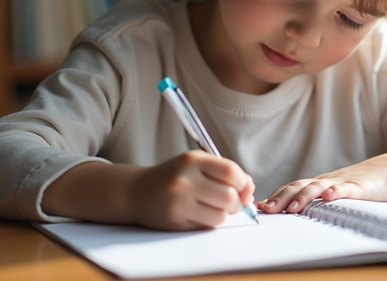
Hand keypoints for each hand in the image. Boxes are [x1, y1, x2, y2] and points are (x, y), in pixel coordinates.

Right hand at [130, 151, 255, 230]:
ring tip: (211, 208)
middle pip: (229, 196)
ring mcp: (179, 200)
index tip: (244, 189)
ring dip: (222, 215)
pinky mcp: (174, 219)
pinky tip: (197, 214)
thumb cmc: (173, 178)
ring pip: (219, 215)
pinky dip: (208, 222)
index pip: (231, 172)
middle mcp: (185, 178)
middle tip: (230, 203)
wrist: (136, 191)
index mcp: (193, 159)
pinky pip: (205, 226)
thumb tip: (250, 190)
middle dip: (236, 203)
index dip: (244, 183)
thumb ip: (223, 173)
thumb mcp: (195, 165)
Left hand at [257, 148, 386, 214]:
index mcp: (319, 183)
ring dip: (305, 197)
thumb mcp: (334, 192)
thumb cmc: (358, 184)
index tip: (259, 207)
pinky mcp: (359, 186)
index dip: (276, 196)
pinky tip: (330, 197)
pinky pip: (346, 188)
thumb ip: (316, 199)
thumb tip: (292, 211)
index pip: (292, 188)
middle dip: (282, 198)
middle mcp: (326, 180)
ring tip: (294, 207)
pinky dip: (337, 192)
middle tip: (268, 210)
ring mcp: (342, 182)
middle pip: (300, 187)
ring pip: (319, 188)